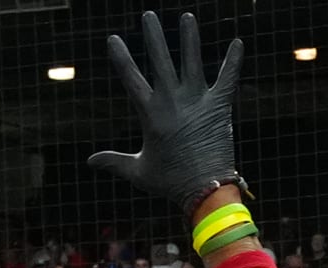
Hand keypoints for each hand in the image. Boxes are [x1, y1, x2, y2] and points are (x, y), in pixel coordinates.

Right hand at [88, 12, 244, 211]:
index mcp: (151, 114)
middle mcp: (173, 101)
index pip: (131, 78)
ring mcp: (197, 101)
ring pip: (192, 61)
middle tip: (148, 15)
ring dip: (190, 39)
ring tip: (187, 16)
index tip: (113, 39)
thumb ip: (114, 161)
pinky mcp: (219, 106)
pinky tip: (238, 42)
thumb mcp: (138, 171)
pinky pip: (228, 78)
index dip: (121, 57)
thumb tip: (89, 161)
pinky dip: (234, 61)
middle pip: (161, 61)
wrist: (206, 190)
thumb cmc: (171, 183)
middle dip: (154, 36)